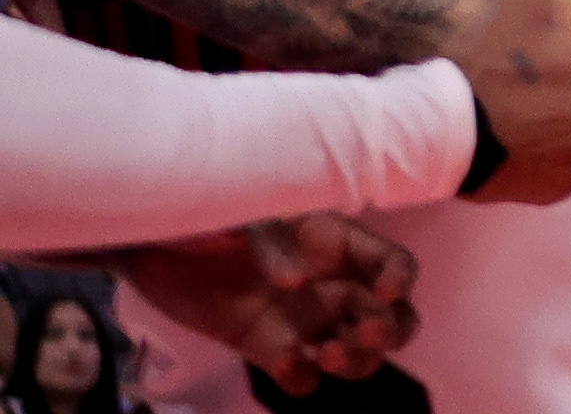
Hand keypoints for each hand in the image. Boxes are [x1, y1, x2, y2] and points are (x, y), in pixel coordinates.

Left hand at [109, 220, 420, 393]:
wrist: (150, 244)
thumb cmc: (208, 214)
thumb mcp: (246, 213)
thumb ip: (274, 242)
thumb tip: (294, 282)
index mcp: (336, 242)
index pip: (392, 261)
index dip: (400, 277)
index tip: (384, 292)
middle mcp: (330, 284)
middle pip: (391, 315)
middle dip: (392, 330)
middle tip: (365, 334)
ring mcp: (301, 320)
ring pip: (357, 350)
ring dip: (356, 360)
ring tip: (326, 356)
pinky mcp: (267, 349)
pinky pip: (301, 375)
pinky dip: (302, 378)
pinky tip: (285, 364)